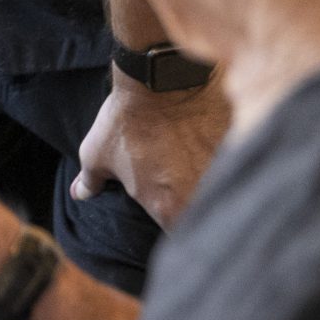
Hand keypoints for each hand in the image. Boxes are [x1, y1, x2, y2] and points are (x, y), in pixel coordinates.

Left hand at [71, 67, 230, 228]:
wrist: (162, 78)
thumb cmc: (127, 120)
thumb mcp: (97, 152)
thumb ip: (91, 182)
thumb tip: (80, 194)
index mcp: (169, 209)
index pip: (179, 240)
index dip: (177, 236)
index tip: (173, 223)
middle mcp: (202, 198)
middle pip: (205, 216)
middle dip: (199, 211)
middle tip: (187, 193)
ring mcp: (224, 172)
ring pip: (223, 190)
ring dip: (215, 186)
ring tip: (201, 168)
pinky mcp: (239, 146)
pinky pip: (237, 162)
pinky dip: (229, 160)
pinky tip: (216, 148)